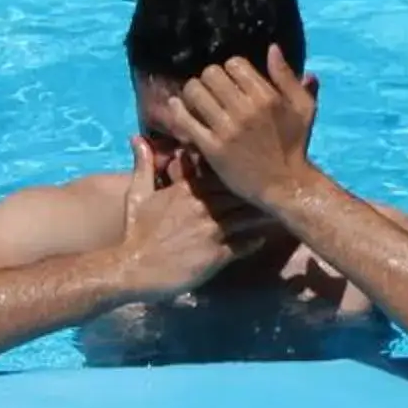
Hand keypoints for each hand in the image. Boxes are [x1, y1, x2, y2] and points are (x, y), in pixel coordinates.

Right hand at [113, 136, 271, 299]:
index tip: (251, 169)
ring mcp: (211, 230)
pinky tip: (262, 239)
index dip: (237, 171)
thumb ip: (143, 166)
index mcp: (186, 189)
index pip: (220, 173)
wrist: (132, 268)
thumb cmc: (134, 233)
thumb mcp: (137, 195)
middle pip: (239, 192)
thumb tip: (137, 138)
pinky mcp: (216, 254)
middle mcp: (202, 205)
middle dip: (255, 190)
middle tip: (274, 188)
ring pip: (246, 216)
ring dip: (261, 214)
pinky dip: (254, 241)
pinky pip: (244, 245)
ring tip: (276, 211)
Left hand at [158, 48, 318, 212]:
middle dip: (209, 78)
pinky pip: (185, 120)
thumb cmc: (296, 145)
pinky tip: (180, 109)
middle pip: (211, 74)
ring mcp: (227, 129)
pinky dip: (178, 111)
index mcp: (267, 96)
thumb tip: (272, 47)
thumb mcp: (303, 108)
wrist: (286, 186)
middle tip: (211, 90)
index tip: (231, 81)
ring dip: (192, 92)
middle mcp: (245, 109)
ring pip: (194, 92)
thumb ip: (287, 76)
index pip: (234, 63)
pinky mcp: (212, 148)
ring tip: (197, 100)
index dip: (230, 69)